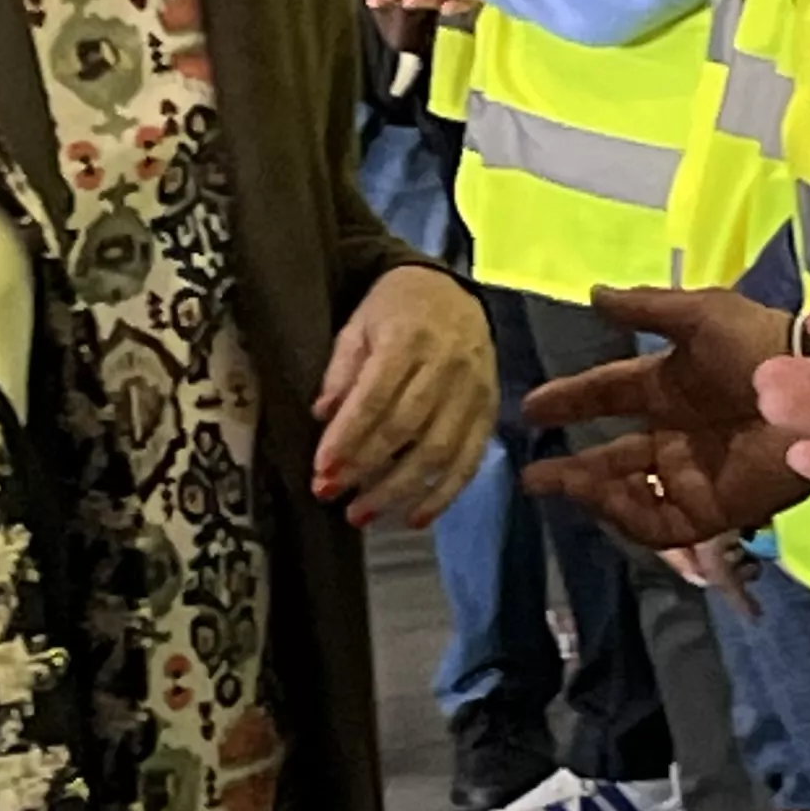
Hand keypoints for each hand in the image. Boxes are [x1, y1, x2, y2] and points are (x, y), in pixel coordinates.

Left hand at [312, 266, 495, 526]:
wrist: (452, 291)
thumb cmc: (395, 310)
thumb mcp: (358, 324)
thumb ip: (341, 370)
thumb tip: (323, 415)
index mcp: (409, 338)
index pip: (376, 396)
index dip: (348, 437)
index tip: (320, 470)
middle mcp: (447, 366)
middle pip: (406, 428)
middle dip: (364, 469)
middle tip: (329, 495)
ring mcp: (473, 391)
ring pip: (438, 451)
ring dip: (398, 490)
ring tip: (361, 515)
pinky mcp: (488, 412)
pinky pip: (469, 460)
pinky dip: (444, 495)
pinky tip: (415, 518)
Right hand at [522, 285, 809, 549]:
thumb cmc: (760, 343)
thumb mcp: (699, 314)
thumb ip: (646, 307)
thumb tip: (594, 296)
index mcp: (671, 387)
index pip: (609, 396)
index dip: (570, 400)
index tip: (531, 408)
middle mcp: (676, 434)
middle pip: (611, 457)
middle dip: (571, 468)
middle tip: (532, 473)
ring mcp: (693, 474)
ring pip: (628, 494)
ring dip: (593, 491)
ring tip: (563, 482)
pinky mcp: (714, 508)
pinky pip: (661, 523)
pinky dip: (629, 516)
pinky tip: (606, 500)